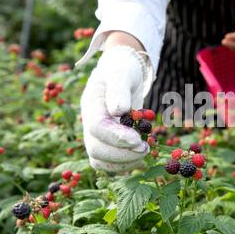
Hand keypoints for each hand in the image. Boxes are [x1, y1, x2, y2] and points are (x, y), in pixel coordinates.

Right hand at [80, 45, 151, 171]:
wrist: (121, 72)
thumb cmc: (122, 69)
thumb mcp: (121, 73)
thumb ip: (119, 89)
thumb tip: (119, 111)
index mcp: (91, 105)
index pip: (97, 128)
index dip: (116, 137)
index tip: (137, 140)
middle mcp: (90, 123)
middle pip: (96, 149)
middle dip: (122, 154)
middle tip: (145, 148)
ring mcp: (96, 135)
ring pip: (100, 161)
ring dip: (124, 162)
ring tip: (144, 151)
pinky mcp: (107, 143)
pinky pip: (109, 164)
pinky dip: (125, 164)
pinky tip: (140, 154)